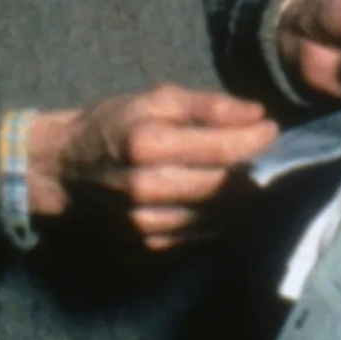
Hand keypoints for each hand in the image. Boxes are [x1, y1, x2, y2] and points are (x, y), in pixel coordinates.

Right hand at [27, 86, 276, 249]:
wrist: (69, 165)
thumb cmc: (116, 122)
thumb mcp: (157, 98)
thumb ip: (209, 105)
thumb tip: (257, 114)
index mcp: (149, 145)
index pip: (222, 150)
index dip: (256, 140)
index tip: (271, 127)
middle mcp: (148, 188)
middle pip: (225, 187)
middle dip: (254, 168)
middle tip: (262, 150)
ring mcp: (147, 220)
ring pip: (219, 214)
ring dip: (242, 194)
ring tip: (245, 170)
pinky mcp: (150, 241)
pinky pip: (202, 231)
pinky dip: (221, 213)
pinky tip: (221, 193)